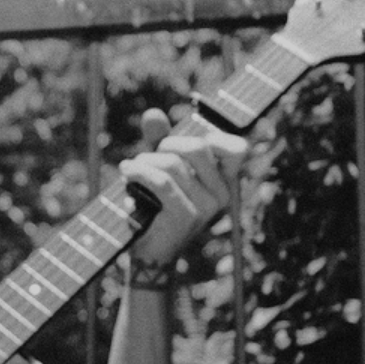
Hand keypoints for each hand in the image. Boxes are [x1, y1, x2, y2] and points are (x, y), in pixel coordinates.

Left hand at [118, 108, 249, 263]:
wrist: (147, 250)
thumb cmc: (155, 204)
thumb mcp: (159, 166)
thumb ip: (159, 139)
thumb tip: (153, 113)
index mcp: (225, 182)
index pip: (237, 149)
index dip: (211, 137)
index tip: (183, 145)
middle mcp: (223, 195)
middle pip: (199, 147)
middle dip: (167, 144)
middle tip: (149, 157)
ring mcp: (207, 207)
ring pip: (174, 163)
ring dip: (145, 161)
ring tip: (130, 169)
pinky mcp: (186, 216)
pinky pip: (162, 181)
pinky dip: (139, 173)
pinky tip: (127, 174)